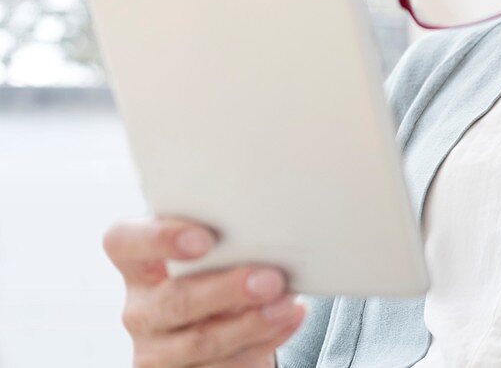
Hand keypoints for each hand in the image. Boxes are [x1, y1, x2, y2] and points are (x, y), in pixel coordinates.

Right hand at [103, 217, 304, 366]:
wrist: (226, 326)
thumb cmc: (221, 271)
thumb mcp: (216, 251)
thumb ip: (225, 239)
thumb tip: (268, 234)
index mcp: (138, 264)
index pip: (124, 243)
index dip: (158, 239)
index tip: (204, 240)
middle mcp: (140, 308)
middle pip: (173, 301)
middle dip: (227, 290)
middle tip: (271, 279)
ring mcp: (156, 350)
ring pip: (201, 341)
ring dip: (252, 322)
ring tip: (287, 303)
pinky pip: (224, 366)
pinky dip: (264, 341)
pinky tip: (289, 319)